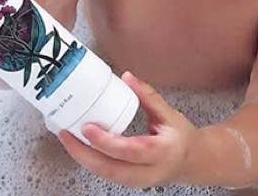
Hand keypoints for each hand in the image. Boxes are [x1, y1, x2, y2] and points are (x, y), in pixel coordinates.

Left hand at [58, 71, 199, 187]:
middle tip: (65, 133)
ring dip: (82, 157)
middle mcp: (147, 172)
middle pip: (109, 168)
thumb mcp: (169, 113)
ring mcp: (136, 181)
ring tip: (66, 137)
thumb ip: (148, 96)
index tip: (87, 126)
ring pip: (104, 174)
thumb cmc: (181, 137)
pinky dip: (90, 160)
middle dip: (83, 153)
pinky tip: (79, 146)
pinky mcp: (128, 181)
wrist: (192, 162)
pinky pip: (105, 173)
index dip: (105, 141)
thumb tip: (127, 77)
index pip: (128, 150)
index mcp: (160, 152)